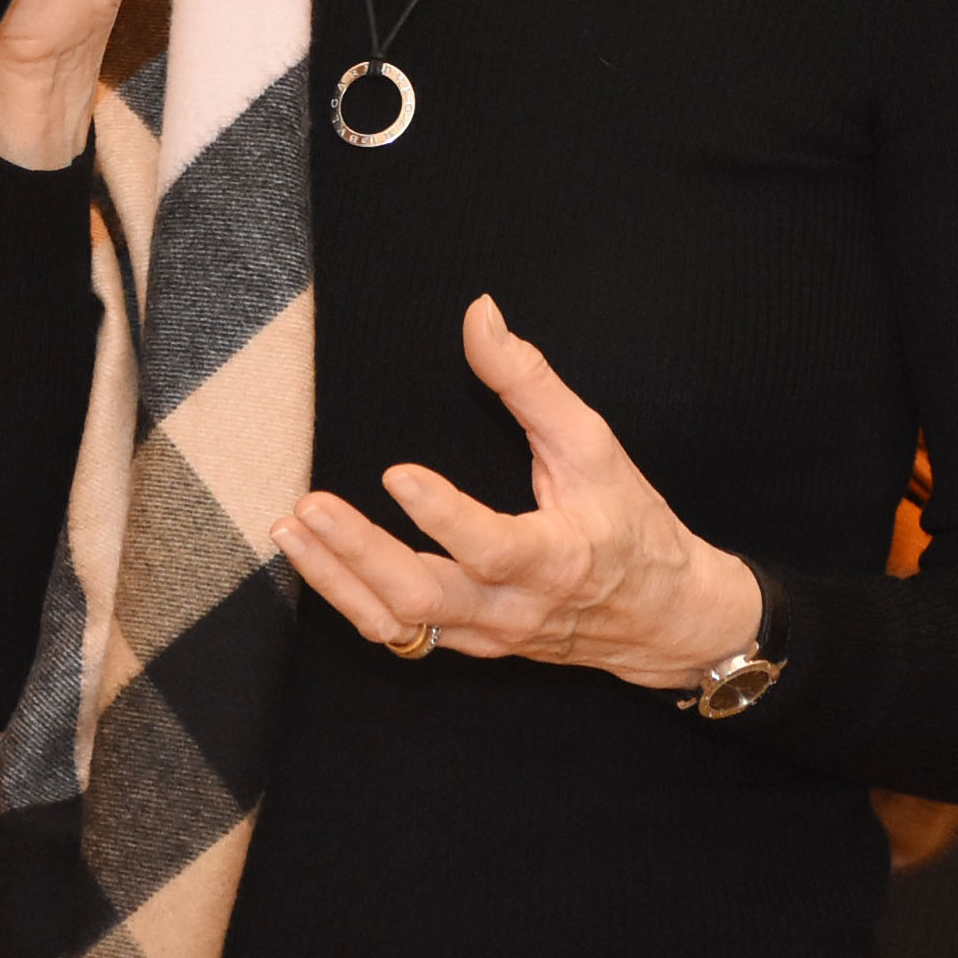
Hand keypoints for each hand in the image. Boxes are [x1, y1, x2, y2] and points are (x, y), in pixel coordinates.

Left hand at [270, 295, 763, 691]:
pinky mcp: (473, 643)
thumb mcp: (595, 447)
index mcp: (556, 560)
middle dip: (359, 553)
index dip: (444, 517)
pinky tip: (315, 562)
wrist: (667, 620)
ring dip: (338, 580)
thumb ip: (531, 382)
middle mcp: (516, 609)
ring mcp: (489, 634)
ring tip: (290, 530)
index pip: (493, 549)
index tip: (397, 473)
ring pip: (401, 624)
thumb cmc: (633, 526)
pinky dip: (352, 599)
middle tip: (310, 506)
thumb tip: (480, 313)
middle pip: (425, 598)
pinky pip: (403, 634)